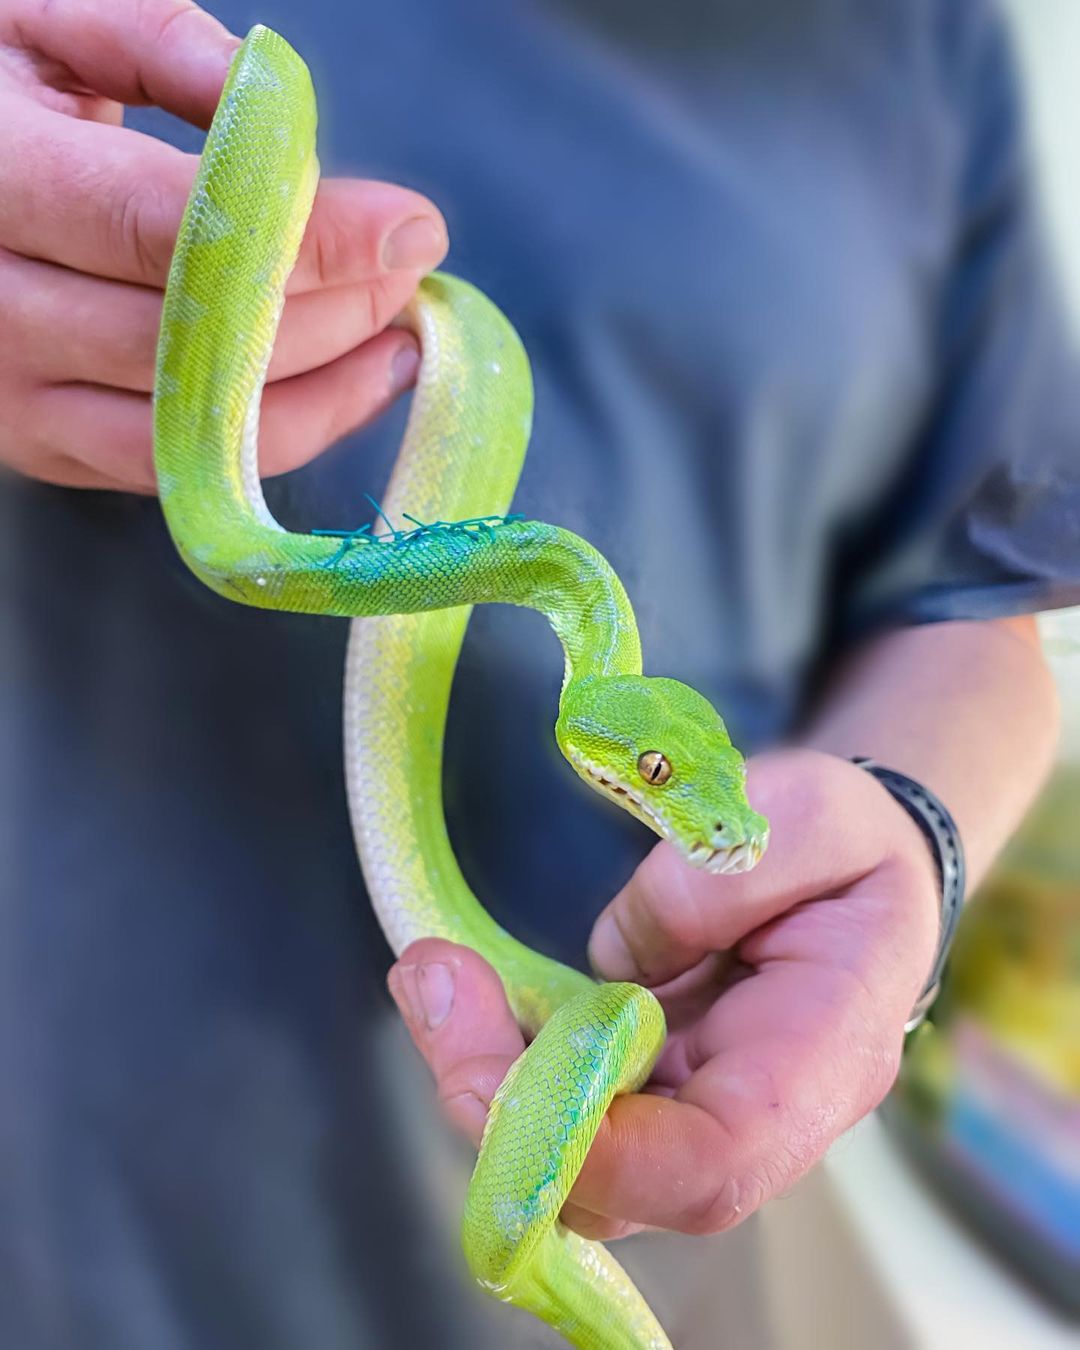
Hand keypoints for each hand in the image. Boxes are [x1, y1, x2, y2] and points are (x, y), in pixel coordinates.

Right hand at [0, 0, 446, 490]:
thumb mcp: (49, 24)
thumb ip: (163, 45)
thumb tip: (279, 104)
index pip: (169, 229)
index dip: (307, 240)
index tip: (407, 227)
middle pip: (201, 343)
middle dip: (336, 312)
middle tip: (410, 269)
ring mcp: (17, 399)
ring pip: (202, 431)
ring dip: (329, 391)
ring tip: (402, 337)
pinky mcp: (50, 450)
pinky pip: (188, 470)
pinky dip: (286, 434)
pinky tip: (351, 381)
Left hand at [389, 749, 940, 1238]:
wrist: (862, 878)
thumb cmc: (853, 848)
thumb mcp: (817, 815)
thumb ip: (720, 876)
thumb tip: (613, 958)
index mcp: (818, 1062)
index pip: (710, 1164)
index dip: (598, 1151)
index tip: (496, 1070)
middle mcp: (751, 1121)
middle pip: (615, 1185)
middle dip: (502, 1108)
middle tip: (430, 982)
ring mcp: (689, 1113)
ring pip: (569, 1159)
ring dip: (482, 1077)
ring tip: (429, 971)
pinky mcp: (645, 1085)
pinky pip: (560, 1105)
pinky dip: (495, 1053)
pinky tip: (452, 981)